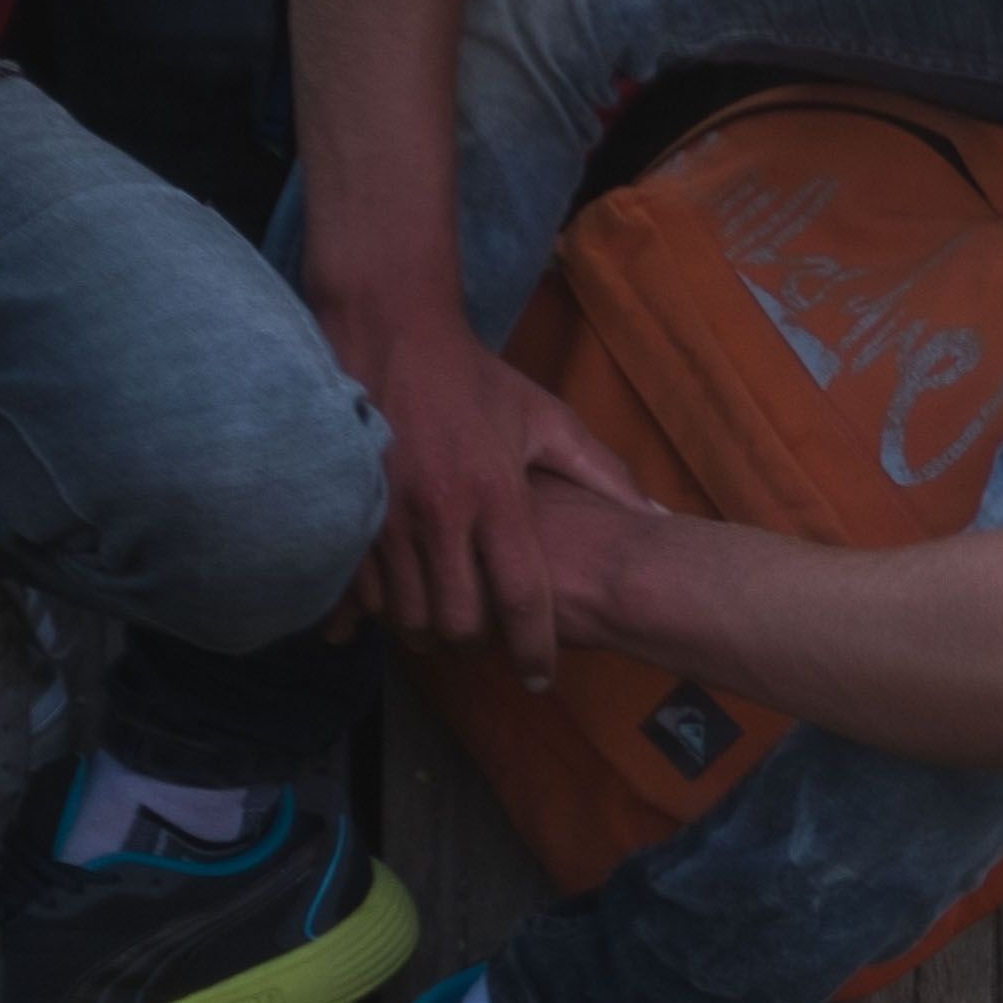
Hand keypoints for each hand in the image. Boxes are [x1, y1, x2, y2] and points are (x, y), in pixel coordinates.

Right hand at [317, 292, 647, 688]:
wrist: (388, 323)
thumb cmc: (474, 377)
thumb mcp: (546, 419)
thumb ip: (603, 474)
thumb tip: (658, 517)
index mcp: (495, 495)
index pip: (522, 597)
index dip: (534, 648)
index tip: (541, 678)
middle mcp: (439, 512)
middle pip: (458, 619)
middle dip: (474, 646)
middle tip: (485, 647)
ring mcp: (384, 511)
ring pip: (404, 610)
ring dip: (425, 631)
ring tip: (440, 629)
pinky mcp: (344, 503)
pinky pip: (355, 584)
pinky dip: (373, 609)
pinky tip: (385, 616)